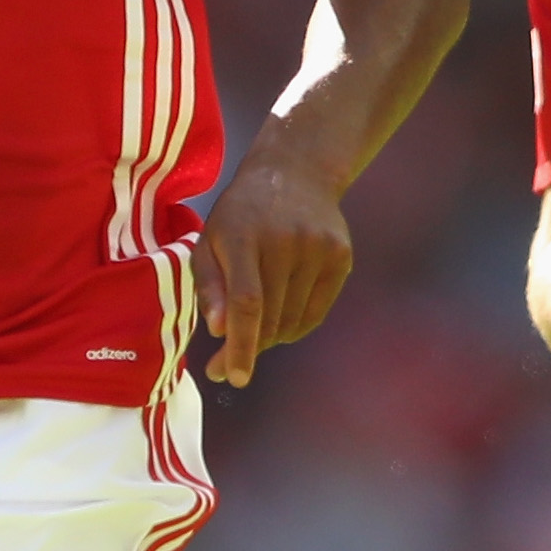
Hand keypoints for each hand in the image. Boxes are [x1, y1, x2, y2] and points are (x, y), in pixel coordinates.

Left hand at [192, 138, 353, 386]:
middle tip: (224, 364)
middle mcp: (286, 242)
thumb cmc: (240, 215)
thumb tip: (220, 331)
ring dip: (269, 336)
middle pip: (270, 318)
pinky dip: (293, 326)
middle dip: (247, 349)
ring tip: (254, 323)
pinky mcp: (341, 257)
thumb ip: (210, 287)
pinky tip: (279, 313)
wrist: (296, 173)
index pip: (248, 303)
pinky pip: (315, 313)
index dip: (241, 345)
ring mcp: (319, 249)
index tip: (233, 377)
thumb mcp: (209, 241)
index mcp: (244, 236)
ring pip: (292, 322)